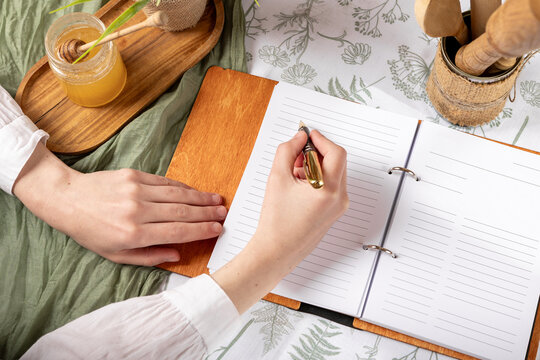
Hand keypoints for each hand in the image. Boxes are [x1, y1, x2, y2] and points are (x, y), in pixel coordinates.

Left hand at [13, 143, 226, 265]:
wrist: (68, 199)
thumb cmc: (91, 231)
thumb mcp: (116, 254)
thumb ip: (149, 256)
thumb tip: (177, 254)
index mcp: (134, 234)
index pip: (177, 232)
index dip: (201, 230)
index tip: (217, 229)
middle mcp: (138, 212)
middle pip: (183, 212)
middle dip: (207, 214)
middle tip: (224, 214)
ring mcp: (136, 191)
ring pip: (177, 195)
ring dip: (200, 198)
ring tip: (216, 201)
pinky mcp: (134, 176)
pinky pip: (165, 182)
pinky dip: (183, 187)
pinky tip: (194, 191)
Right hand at [212, 130, 347, 312]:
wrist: (277, 251)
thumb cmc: (276, 221)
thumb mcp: (277, 178)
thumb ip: (287, 151)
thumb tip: (298, 138)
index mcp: (329, 189)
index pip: (336, 153)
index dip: (321, 140)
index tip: (308, 135)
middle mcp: (339, 198)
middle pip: (336, 162)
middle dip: (317, 153)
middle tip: (297, 153)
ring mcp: (339, 207)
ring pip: (334, 173)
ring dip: (316, 166)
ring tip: (294, 173)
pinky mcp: (334, 212)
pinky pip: (332, 186)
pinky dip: (318, 178)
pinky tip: (298, 186)